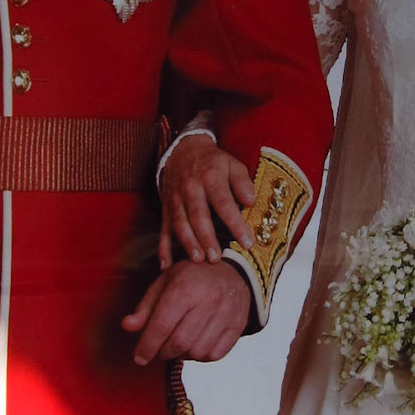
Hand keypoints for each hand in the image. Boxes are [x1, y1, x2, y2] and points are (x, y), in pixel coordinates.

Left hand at [123, 261, 251, 364]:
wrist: (232, 271)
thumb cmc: (192, 278)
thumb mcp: (165, 284)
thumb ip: (145, 307)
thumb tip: (127, 326)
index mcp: (185, 287)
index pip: (162, 325)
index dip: (147, 346)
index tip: (139, 358)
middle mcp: (208, 300)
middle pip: (179, 343)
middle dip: (163, 353)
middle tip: (158, 350)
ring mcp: (226, 313)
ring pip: (197, 352)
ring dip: (182, 355)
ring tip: (177, 345)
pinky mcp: (238, 325)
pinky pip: (215, 354)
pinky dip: (200, 357)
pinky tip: (195, 345)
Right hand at [160, 134, 255, 266]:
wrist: (182, 150)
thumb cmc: (213, 162)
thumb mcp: (232, 164)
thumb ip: (243, 182)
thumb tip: (252, 202)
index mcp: (210, 178)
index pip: (224, 203)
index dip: (235, 223)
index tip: (247, 242)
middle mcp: (191, 190)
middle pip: (198, 216)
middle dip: (206, 238)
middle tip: (216, 258)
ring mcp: (175, 200)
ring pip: (180, 224)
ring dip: (188, 243)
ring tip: (198, 260)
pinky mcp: (166, 208)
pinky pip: (164, 229)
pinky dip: (163, 248)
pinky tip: (166, 265)